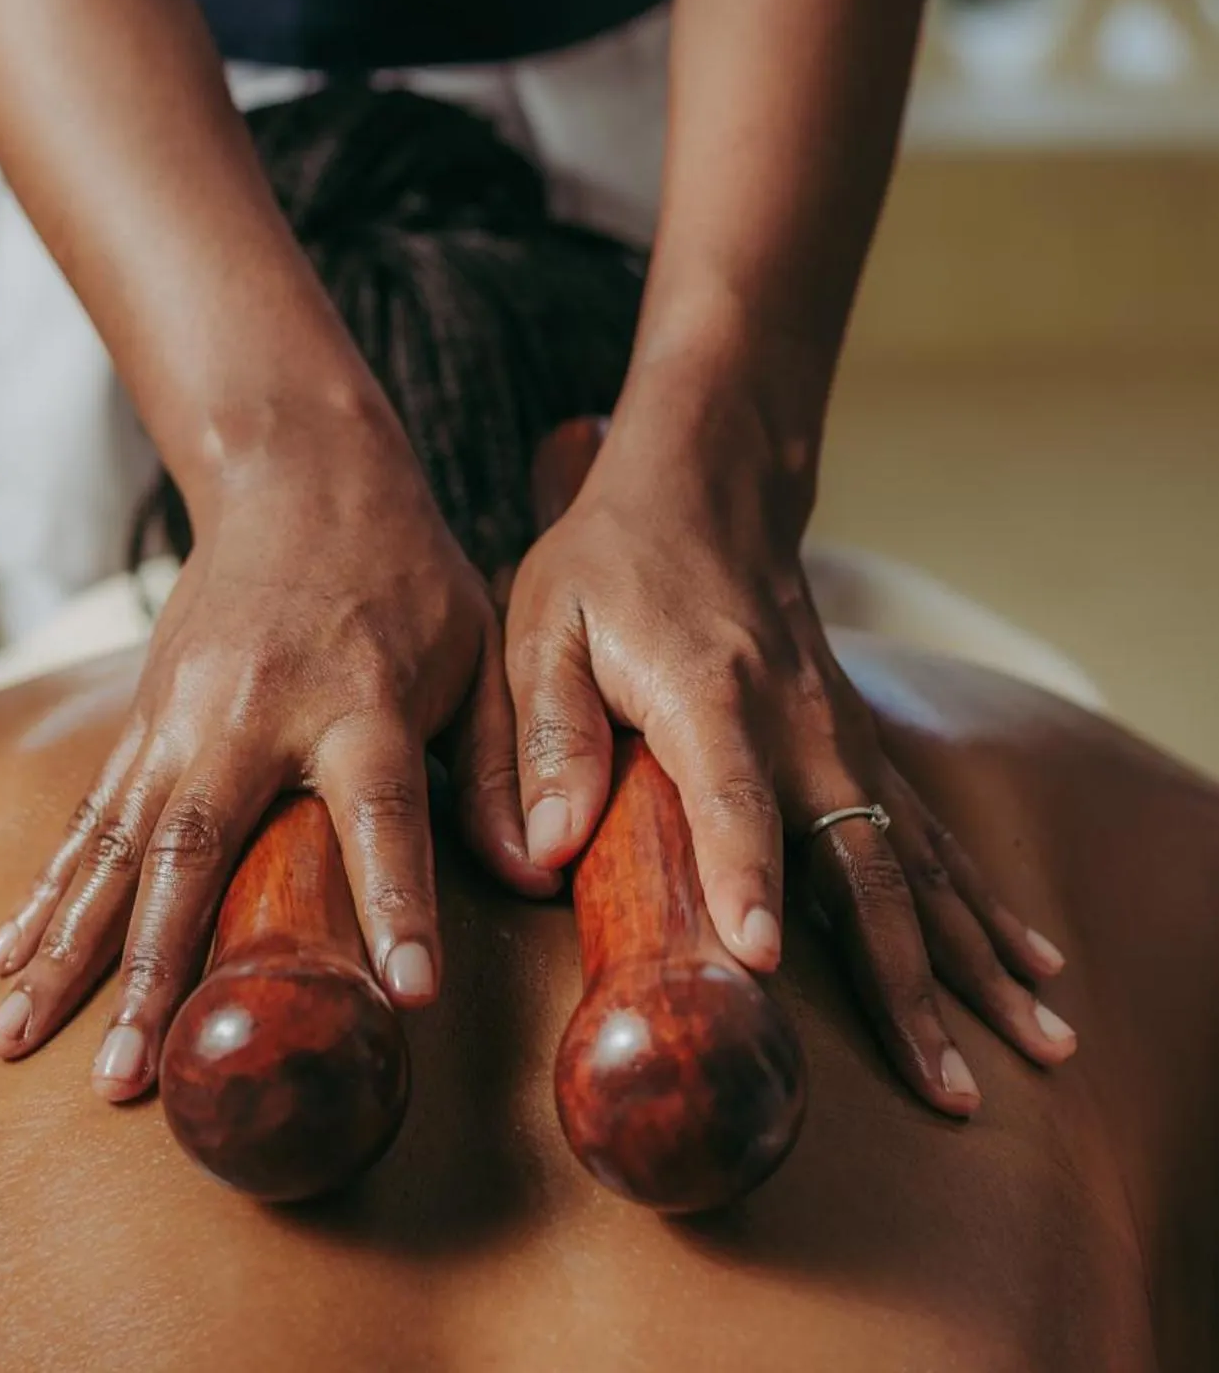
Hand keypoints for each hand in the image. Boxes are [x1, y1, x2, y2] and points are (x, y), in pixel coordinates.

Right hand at [0, 388, 551, 1100]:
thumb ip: (503, 760)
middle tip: (124, 1079)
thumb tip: (540, 871)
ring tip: (20, 1040)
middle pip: (203, 851)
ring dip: (72, 948)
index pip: (384, 815)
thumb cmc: (406, 571)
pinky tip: (7, 957)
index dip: (398, 904)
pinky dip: (47, 889)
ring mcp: (184, 717)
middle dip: (156, 968)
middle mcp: (256, 714)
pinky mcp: (143, 717)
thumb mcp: (481, 645)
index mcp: (361, 700)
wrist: (297, 469)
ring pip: (120, 845)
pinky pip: (88, 814)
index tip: (407, 994)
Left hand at [504, 387, 1075, 1117]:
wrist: (708, 488)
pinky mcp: (861, 746)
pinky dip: (981, 905)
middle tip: (942, 1085)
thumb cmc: (610, 564)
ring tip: (1034, 1049)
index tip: (758, 957)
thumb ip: (541, 734)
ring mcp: (844, 737)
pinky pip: (934, 836)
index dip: (743, 875)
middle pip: (860, 860)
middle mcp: (798, 724)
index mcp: (709, 695)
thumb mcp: (543, 624)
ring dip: (973, 960)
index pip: (730, 798)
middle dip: (904, 977)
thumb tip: (539, 852)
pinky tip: (1029, 968)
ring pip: (921, 862)